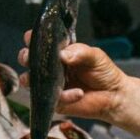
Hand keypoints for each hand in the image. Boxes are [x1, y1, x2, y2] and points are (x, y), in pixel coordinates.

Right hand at [19, 31, 139, 138]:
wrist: (114, 95)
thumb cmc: (103, 73)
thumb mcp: (95, 56)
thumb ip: (80, 52)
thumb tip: (62, 54)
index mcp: (59, 53)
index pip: (40, 43)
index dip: (31, 39)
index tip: (30, 37)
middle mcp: (51, 68)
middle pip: (27, 60)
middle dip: (25, 57)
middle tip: (31, 58)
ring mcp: (50, 85)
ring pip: (29, 81)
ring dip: (32, 78)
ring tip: (49, 78)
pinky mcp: (55, 101)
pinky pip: (50, 98)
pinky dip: (65, 96)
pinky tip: (78, 93)